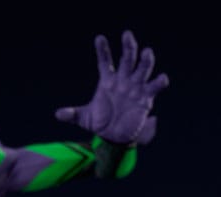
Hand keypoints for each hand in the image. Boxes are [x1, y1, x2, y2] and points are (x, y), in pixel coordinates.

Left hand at [55, 30, 168, 145]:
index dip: (102, 50)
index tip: (99, 39)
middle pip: (128, 58)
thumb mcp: (84, 119)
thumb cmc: (100, 123)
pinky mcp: (146, 98)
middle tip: (127, 35)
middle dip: (128, 46)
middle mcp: (123, 80)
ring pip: (143, 68)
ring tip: (147, 53)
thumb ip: (72, 114)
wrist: (114, 138)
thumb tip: (58, 115)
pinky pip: (154, 87)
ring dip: (146, 60)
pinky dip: (159, 82)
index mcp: (108, 80)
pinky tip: (162, 79)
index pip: (105, 61)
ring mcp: (135, 87)